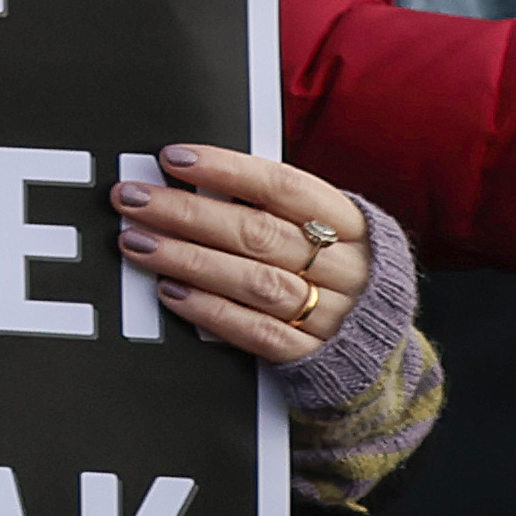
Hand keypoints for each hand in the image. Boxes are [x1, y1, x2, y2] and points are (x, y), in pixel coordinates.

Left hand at [111, 145, 376, 373]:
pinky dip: (211, 310)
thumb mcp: (327, 231)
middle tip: (133, 200)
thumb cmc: (337, 272)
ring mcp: (334, 315)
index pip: (285, 187)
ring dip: (188, 259)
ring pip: (254, 282)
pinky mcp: (312, 356)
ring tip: (138, 242)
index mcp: (353, 225)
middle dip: (186, 213)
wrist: (382, 349)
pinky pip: (257, 332)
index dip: (227, 169)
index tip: (173, 158)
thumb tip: (195, 176)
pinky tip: (171, 291)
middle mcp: (347, 268)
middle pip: (259, 233)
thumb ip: (274, 207)